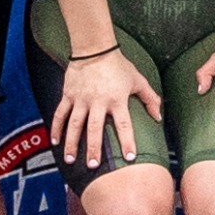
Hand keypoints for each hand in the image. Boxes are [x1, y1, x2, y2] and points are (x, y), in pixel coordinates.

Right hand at [52, 47, 160, 167]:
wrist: (94, 48)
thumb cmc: (118, 65)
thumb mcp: (137, 80)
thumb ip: (149, 98)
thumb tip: (158, 117)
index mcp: (117, 99)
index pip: (124, 124)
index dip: (127, 141)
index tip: (130, 157)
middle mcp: (98, 101)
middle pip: (95, 128)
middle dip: (93, 148)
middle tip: (93, 165)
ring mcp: (81, 99)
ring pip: (75, 124)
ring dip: (72, 143)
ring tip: (71, 160)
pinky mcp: (68, 95)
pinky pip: (60, 114)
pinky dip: (56, 128)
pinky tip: (55, 142)